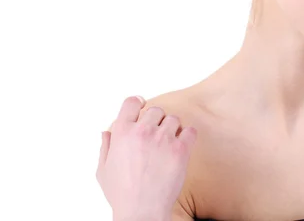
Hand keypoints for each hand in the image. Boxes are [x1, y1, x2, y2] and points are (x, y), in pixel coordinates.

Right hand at [96, 96, 197, 219]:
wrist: (142, 212)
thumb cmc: (122, 194)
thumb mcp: (104, 170)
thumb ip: (106, 147)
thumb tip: (106, 131)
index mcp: (121, 132)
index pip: (132, 102)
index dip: (138, 102)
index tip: (143, 105)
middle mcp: (142, 131)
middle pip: (156, 110)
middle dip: (156, 121)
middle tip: (155, 137)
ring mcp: (162, 139)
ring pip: (173, 119)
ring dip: (172, 129)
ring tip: (167, 145)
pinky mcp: (180, 149)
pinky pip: (190, 131)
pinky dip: (187, 136)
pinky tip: (181, 146)